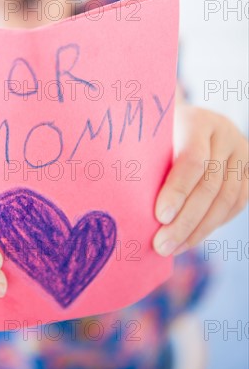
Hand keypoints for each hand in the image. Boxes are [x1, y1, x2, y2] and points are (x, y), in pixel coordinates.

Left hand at [153, 104, 247, 255]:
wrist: (185, 120)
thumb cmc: (159, 132)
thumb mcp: (151, 136)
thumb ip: (147, 162)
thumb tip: (130, 207)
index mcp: (197, 121)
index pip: (192, 160)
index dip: (177, 191)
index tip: (159, 217)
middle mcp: (224, 134)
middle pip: (210, 185)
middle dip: (185, 221)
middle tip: (161, 245)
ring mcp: (241, 151)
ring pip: (226, 199)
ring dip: (199, 230)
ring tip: (173, 248)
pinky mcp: (248, 169)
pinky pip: (236, 203)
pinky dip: (214, 224)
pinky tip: (192, 238)